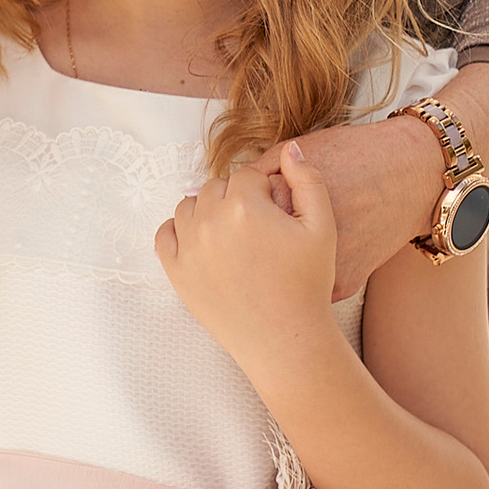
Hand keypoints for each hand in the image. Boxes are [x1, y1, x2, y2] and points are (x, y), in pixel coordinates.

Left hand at [154, 144, 338, 365]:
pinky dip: (181, 231)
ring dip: (208, 211)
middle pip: (216, 186)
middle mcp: (210, 222)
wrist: (286, 340)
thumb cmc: (308, 285)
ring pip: (190, 206)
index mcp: (244, 205)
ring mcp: (188, 248)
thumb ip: (308, 180)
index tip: (276, 211)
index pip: (247, 174)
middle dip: (236, 197)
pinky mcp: (176, 273)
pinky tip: (204, 242)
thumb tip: (290, 148)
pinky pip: (166, 234)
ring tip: (235, 235)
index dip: (265, 189)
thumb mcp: (323, 227)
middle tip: (258, 226)